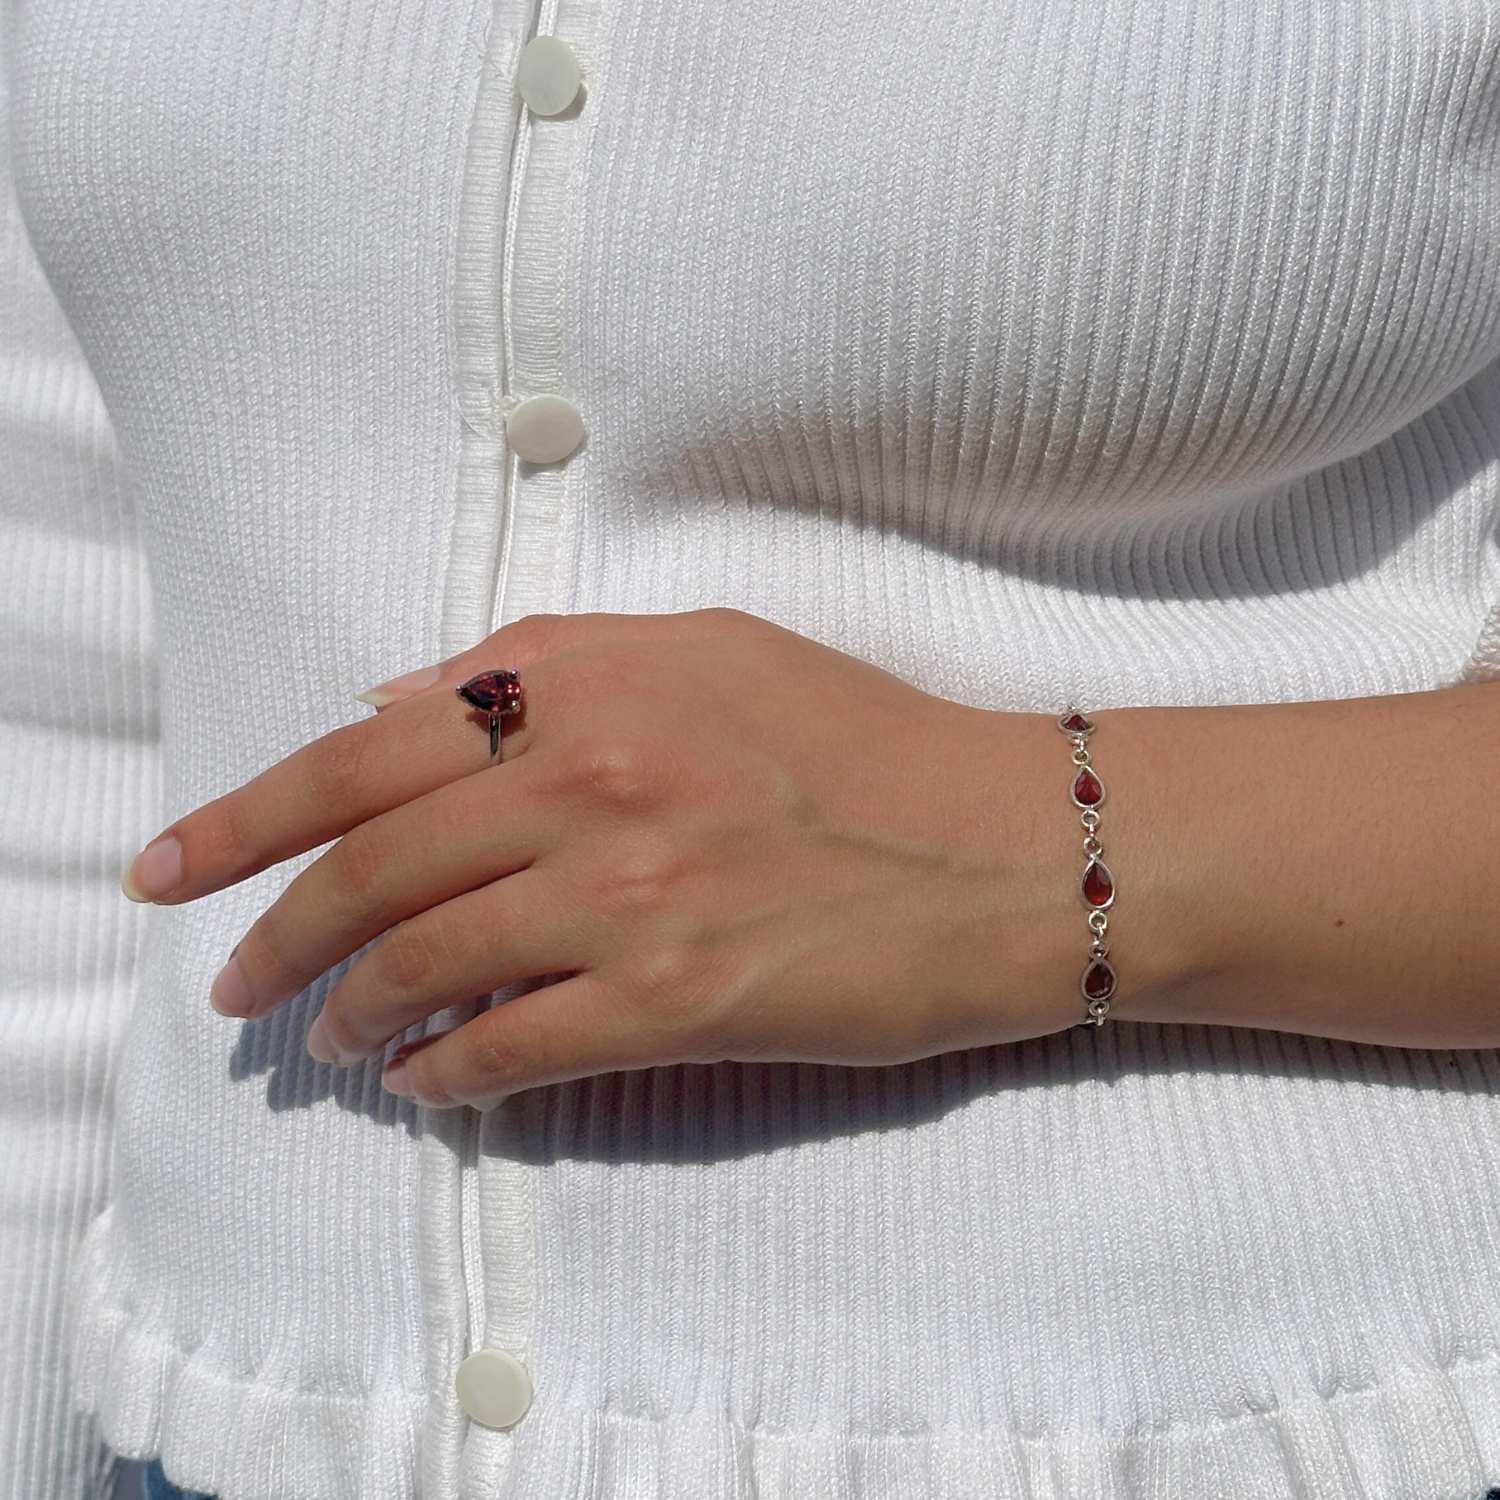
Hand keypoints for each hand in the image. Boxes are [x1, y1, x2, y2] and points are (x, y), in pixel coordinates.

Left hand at [122, 608, 1081, 1107]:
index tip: (175, 870)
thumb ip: (541, 651)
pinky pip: (511, 1049)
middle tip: (235, 986)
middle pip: (372, 867)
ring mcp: (633, 896)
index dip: (249, 817)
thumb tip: (393, 696)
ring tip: (328, 1040)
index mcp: (590, 683)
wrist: (1008, 846)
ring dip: (353, 1014)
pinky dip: (445, 1074)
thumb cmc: (864, 738)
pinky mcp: (679, 1003)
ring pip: (427, 964)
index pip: (367, 752)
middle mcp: (596, 779)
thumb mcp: (707, 645)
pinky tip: (422, 1084)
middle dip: (277, 935)